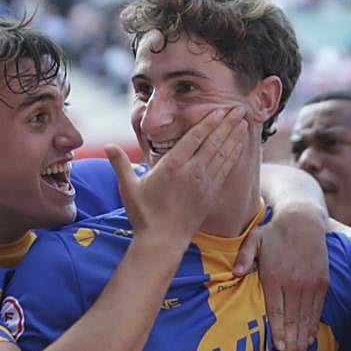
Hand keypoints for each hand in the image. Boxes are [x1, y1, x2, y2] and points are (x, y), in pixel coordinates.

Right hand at [111, 107, 245, 243]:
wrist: (163, 241)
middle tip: (238, 108)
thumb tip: (107, 146)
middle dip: (227, 123)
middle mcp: (192, 171)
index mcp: (173, 165)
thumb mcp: (129, 187)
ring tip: (243, 121)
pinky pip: (226, 170)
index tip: (220, 109)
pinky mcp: (211, 194)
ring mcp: (204, 183)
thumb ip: (120, 164)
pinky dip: (234, 155)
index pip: (195, 137)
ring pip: (223, 154)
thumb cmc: (144, 215)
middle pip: (213, 141)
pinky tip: (239, 145)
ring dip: (234, 136)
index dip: (209, 121)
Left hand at [233, 204, 329, 350]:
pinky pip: (318, 309)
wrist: (304, 220)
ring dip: (304, 339)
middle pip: (293, 319)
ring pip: (307, 317)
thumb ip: (244, 257)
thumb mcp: (254, 240)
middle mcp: (295, 283)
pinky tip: (310, 338)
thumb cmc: (275, 232)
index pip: (277, 311)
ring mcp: (310, 284)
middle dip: (292, 343)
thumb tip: (236, 273)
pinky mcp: (322, 282)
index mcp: (276, 277)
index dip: (279, 331)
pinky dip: (314, 325)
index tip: (279, 348)